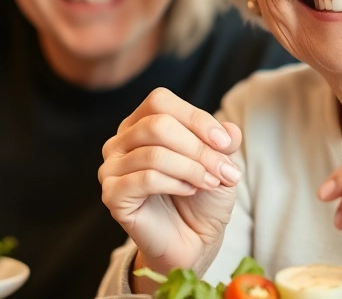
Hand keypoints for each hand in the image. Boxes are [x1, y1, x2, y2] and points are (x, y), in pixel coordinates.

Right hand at [98, 88, 242, 276]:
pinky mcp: (112, 195)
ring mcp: (111, 168)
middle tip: (223, 170)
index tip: (226, 144)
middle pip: (157, 125)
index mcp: (140, 123)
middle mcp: (120, 141)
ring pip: (154, 154)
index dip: (195, 118)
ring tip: (211, 183)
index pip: (160, 102)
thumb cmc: (201, 197)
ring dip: (191, 168)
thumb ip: (224, 142)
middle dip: (198, 148)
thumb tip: (230, 130)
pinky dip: (175, 184)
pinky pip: (145, 179)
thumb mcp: (219, 163)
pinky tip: (190, 191)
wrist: (192, 240)